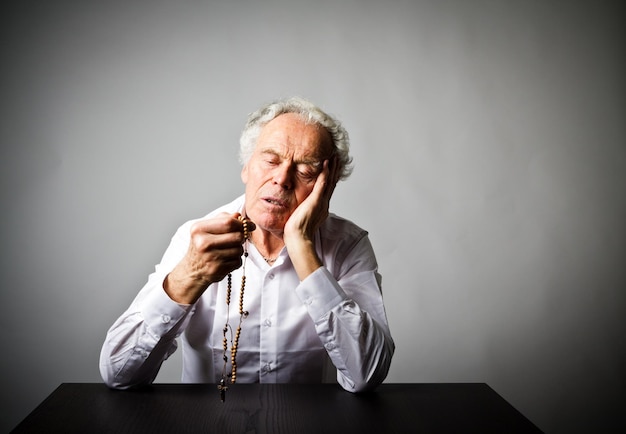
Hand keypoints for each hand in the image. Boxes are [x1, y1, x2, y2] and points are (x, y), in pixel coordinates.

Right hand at [164, 213, 254, 303]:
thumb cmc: (202, 247)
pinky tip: (226, 260)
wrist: (192, 271)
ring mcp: (210, 257)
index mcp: (199, 229)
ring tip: (228, 251)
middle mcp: (202, 243)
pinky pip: (238, 261)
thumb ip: (222, 219)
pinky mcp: (217, 269)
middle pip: (237, 236)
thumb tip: (239, 216)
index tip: (250, 225)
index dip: (243, 223)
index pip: (228, 222)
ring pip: (239, 249)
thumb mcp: (206, 229)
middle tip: (239, 238)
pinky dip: (236, 260)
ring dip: (238, 249)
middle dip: (242, 237)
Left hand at [284, 157, 337, 279]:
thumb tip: (299, 208)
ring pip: (329, 181)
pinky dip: (325, 173)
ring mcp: (321, 201)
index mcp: (321, 207)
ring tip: (334, 156)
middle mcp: (324, 203)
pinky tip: (326, 163)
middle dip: (335, 169)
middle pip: (332, 183)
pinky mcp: (316, 200)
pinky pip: (322, 183)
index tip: (332, 167)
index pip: (327, 189)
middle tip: (337, 158)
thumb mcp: (300, 217)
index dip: (331, 177)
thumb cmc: (296, 232)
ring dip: (332, 167)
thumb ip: (302, 210)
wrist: (298, 239)